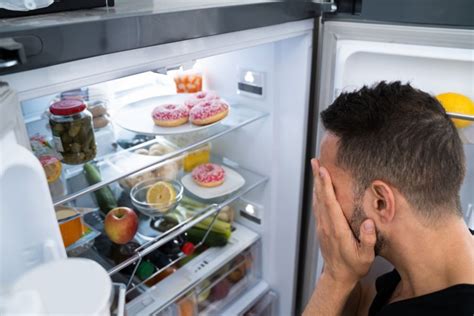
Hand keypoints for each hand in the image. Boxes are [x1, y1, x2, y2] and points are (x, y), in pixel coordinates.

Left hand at [312, 159, 375, 287]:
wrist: (337, 277)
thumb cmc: (353, 267)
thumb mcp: (366, 257)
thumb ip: (367, 240)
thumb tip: (368, 222)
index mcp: (337, 229)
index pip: (330, 203)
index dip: (326, 186)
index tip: (324, 171)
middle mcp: (327, 225)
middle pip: (320, 197)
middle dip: (318, 178)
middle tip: (315, 161)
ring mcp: (322, 226)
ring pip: (317, 200)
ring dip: (316, 183)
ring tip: (315, 168)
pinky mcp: (321, 227)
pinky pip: (318, 206)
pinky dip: (317, 193)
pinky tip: (318, 187)